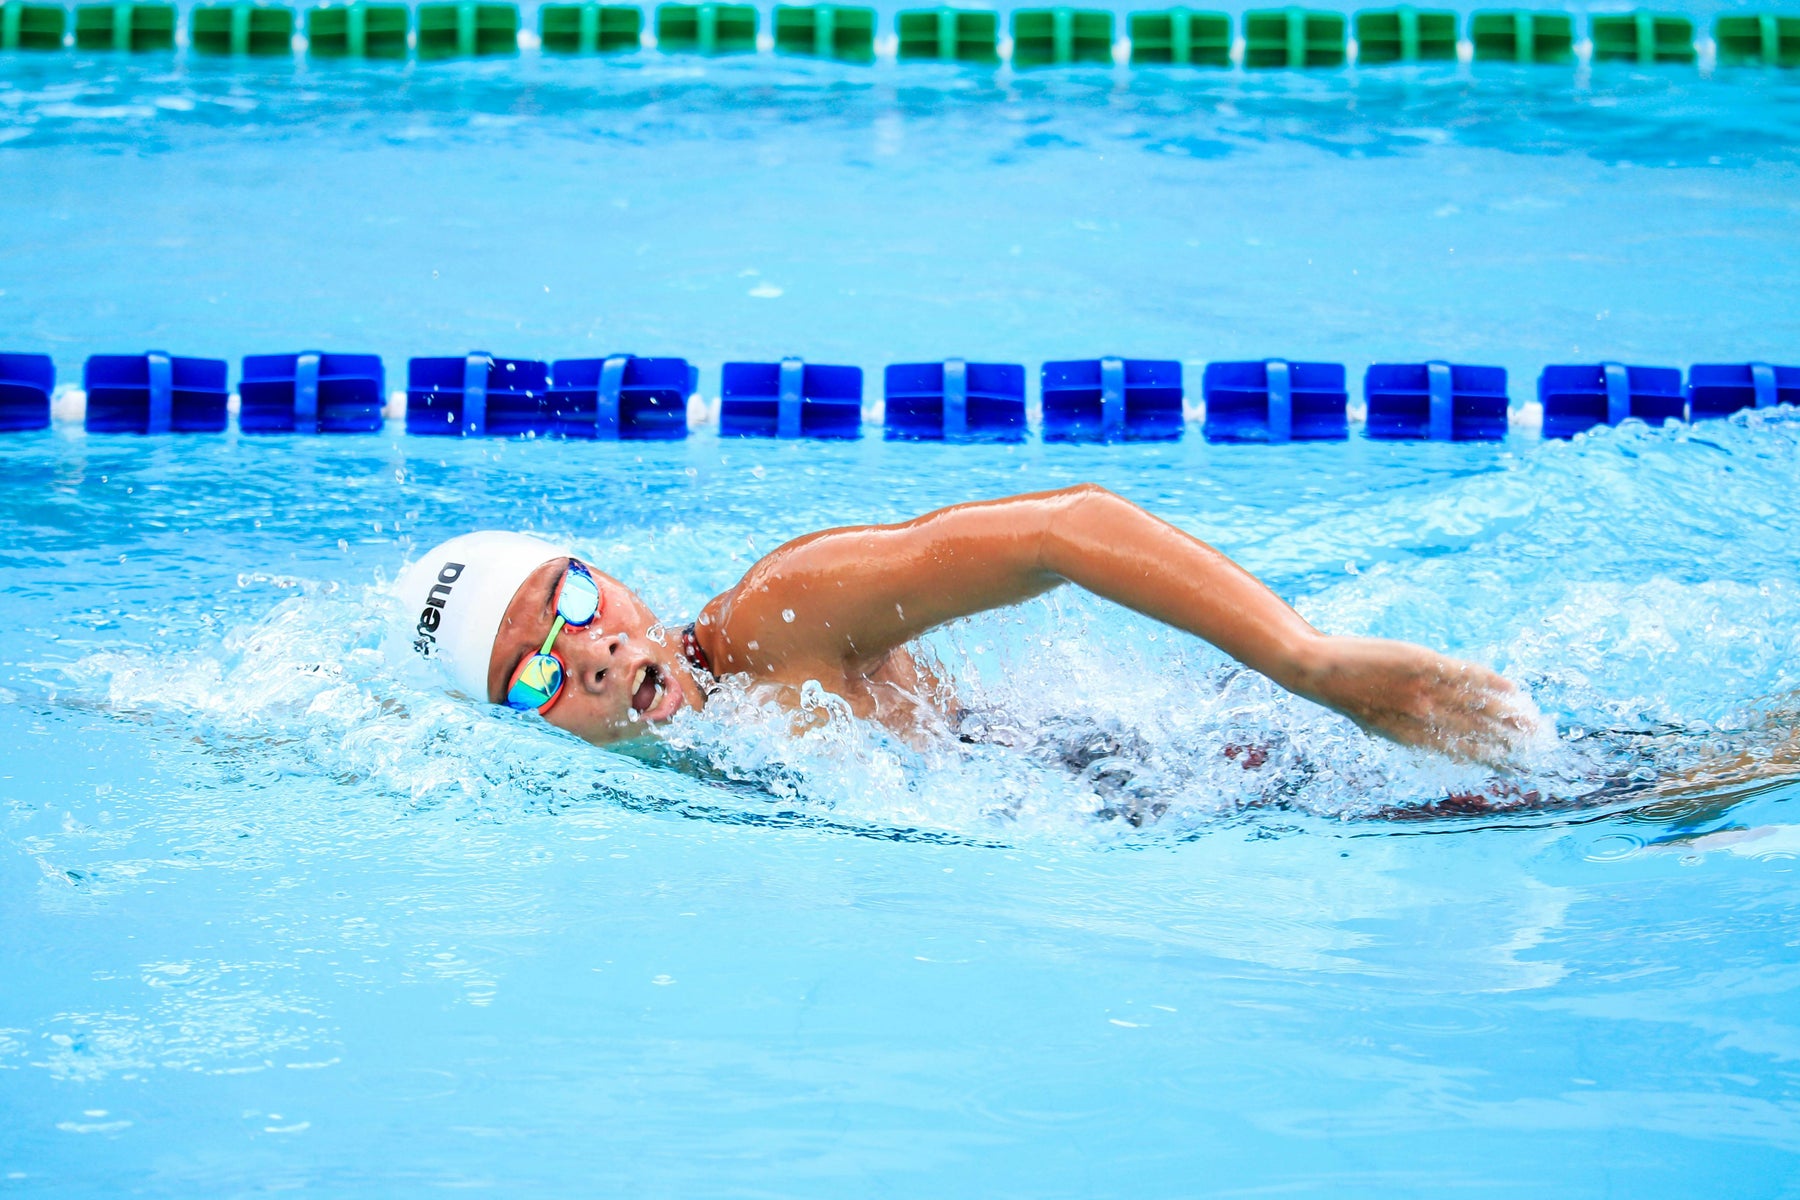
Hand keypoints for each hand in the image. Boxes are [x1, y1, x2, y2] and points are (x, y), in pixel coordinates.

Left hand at [1291, 635, 1538, 767]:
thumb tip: (1437, 737)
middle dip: (1510, 742)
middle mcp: (1421, 718)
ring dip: (1508, 714)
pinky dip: (1488, 682)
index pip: (1462, 753)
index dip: (1492, 760)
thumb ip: (1410, 730)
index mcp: (1412, 738)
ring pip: (1476, 706)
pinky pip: (1462, 674)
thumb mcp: (1379, 723)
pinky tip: (1509, 689)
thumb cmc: (1348, 697)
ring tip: (1533, 722)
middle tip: (1539, 747)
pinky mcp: (1420, 663)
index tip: (1517, 766)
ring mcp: (1422, 690)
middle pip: (1477, 734)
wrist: (1318, 671)